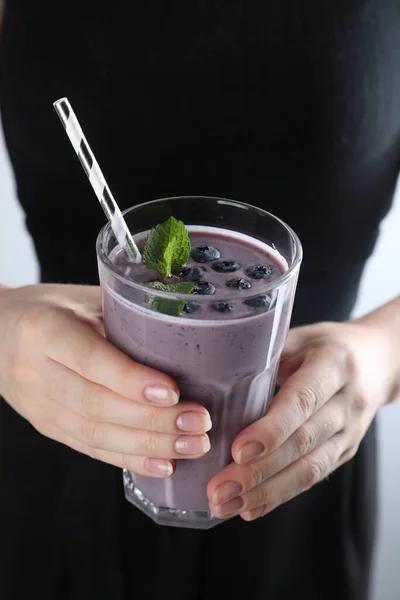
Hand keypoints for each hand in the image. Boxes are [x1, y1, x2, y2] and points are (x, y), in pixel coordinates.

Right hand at [0, 284, 210, 476]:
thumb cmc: (51, 309)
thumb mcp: (82, 298)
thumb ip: (123, 314)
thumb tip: (187, 329)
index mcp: (45, 331)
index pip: (90, 360)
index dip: (131, 380)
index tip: (172, 392)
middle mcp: (37, 372)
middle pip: (97, 405)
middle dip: (153, 419)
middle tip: (197, 422)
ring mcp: (40, 407)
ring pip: (96, 434)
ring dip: (149, 444)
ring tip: (192, 445)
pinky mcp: (49, 427)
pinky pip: (91, 448)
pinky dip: (129, 459)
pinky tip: (163, 464)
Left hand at [208, 319, 397, 520]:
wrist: (378, 361)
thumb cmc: (327, 345)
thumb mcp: (299, 338)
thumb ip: (265, 356)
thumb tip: (216, 377)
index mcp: (334, 365)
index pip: (303, 401)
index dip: (271, 429)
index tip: (238, 450)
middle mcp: (347, 401)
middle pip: (303, 442)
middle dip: (258, 471)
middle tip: (219, 488)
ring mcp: (350, 431)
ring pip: (309, 469)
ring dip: (265, 491)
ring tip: (227, 504)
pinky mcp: (345, 451)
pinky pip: (313, 478)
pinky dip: (280, 495)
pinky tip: (250, 507)